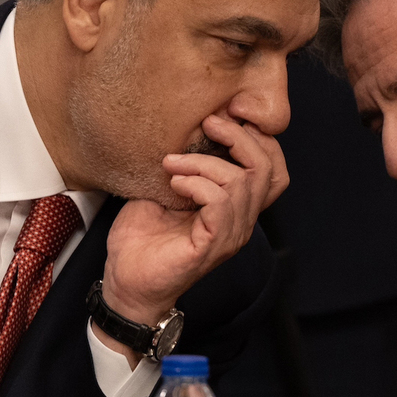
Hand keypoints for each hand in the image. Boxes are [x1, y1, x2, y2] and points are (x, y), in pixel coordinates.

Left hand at [96, 112, 287, 354]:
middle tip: (206, 125)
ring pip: (241, 181)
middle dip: (237, 137)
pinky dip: (197, 184)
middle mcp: (241, 220)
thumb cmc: (142, 239)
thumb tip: (190, 126)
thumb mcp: (166, 187)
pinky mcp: (212, 246)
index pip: (272, 166)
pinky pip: (221, 203)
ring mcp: (230, 235)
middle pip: (265, 167)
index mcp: (235, 205)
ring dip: (203, 162)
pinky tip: (175, 184)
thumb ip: (187, 161)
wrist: (125, 281)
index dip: (257, 136)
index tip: (224, 115)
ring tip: (172, 164)